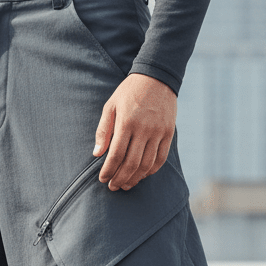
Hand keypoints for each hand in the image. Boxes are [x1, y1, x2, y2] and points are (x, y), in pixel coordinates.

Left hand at [93, 74, 176, 190]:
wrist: (157, 77)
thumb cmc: (129, 92)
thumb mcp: (111, 106)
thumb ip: (103, 130)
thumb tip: (97, 153)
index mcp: (126, 122)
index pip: (116, 154)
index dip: (108, 170)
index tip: (102, 179)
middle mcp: (144, 129)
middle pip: (131, 163)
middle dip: (120, 179)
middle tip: (112, 187)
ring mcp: (158, 132)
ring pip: (147, 164)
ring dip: (135, 178)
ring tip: (125, 185)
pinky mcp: (168, 133)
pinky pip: (161, 158)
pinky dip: (151, 171)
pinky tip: (142, 175)